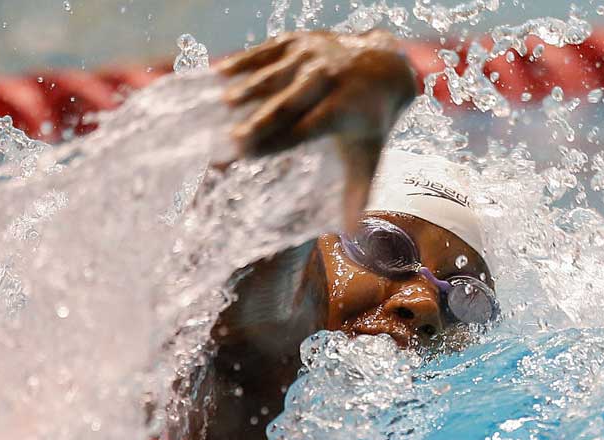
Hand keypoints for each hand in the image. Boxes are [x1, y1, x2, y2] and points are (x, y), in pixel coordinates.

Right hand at [217, 30, 417, 229]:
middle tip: (229, 139)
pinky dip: (245, 61)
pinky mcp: (299, 40)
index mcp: (342, 110)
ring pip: (276, 74)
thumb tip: (350, 234)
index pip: (303, 131)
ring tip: (224, 104)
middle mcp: (328, 81)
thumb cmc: (369, 119)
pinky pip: (268, 51)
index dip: (274, 144)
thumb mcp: (368, 154)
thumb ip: (358, 192)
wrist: (383, 64)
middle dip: (259, 121)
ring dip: (249, 88)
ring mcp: (312, 56)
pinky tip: (220, 73)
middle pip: (288, 103)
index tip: (246, 158)